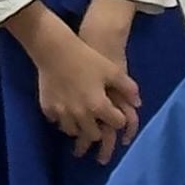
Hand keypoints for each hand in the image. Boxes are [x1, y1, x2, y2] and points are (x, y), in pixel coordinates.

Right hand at [19, 6, 142, 164]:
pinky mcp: (47, 109)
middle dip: (99, 128)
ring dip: (80, 127)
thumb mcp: (113, 70)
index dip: (119, 118)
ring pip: (74, 132)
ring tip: (82, 117)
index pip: (117, 123)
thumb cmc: (87, 58)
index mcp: (98, 106)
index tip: (115, 112)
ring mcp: (62, 113)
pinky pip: (56, 121)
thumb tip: (137, 103)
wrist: (55, 50)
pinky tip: (65, 109)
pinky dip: (62, 118)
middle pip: (94, 135)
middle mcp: (80, 115)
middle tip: (98, 118)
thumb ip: (128, 88)